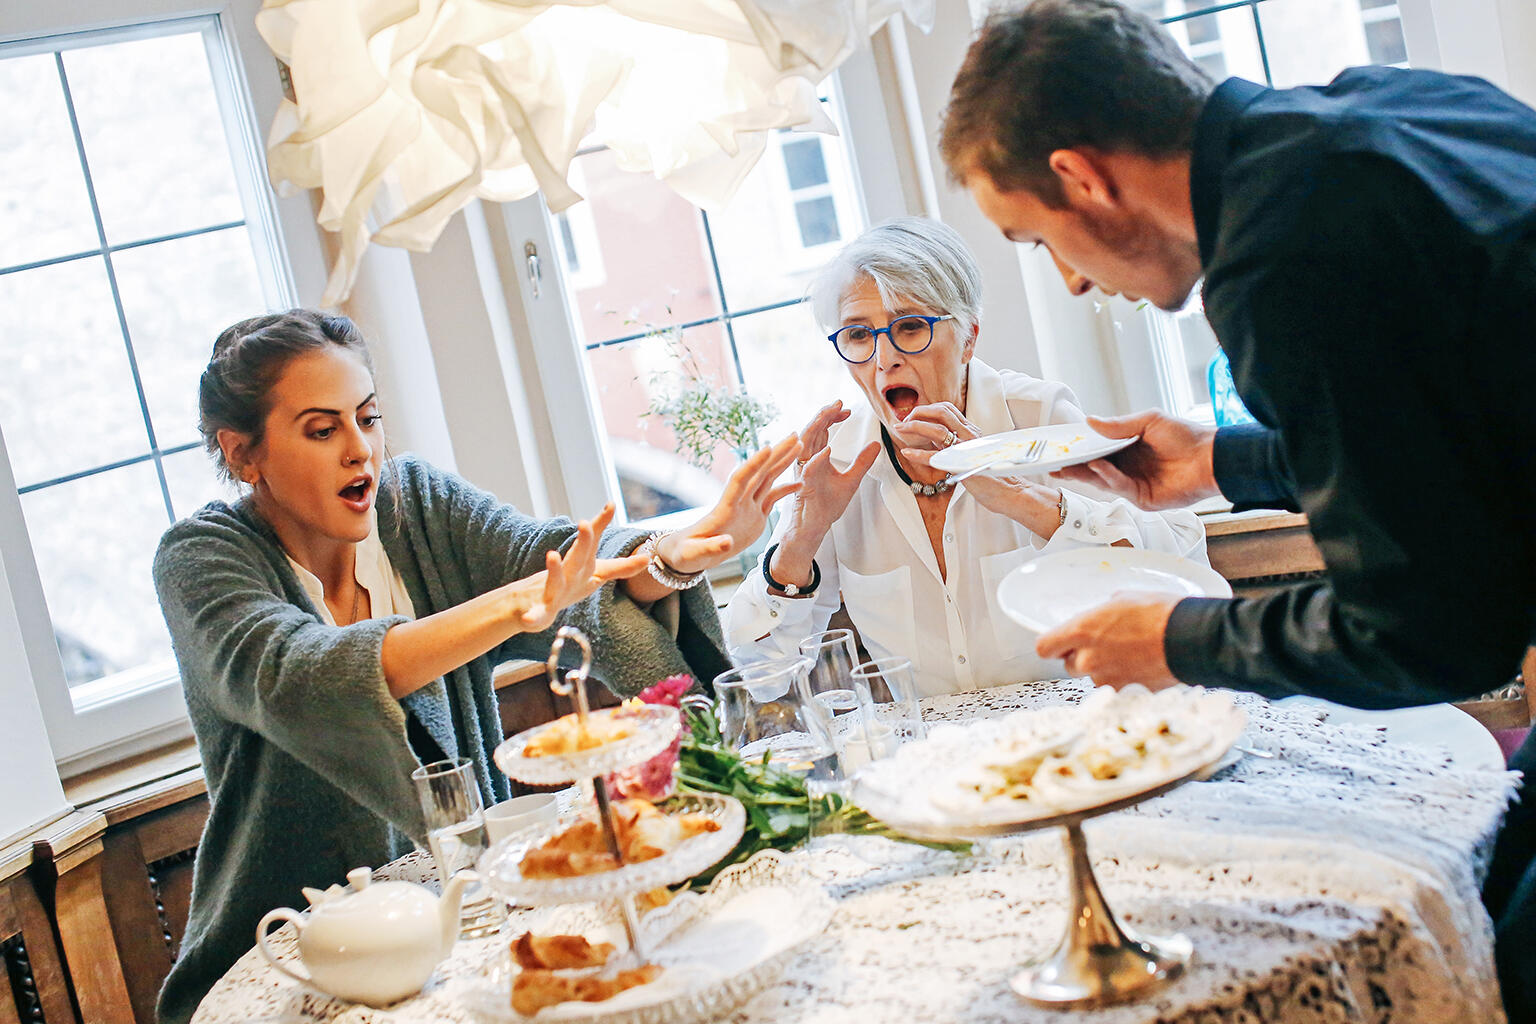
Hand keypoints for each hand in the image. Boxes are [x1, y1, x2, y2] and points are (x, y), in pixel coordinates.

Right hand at [510, 504, 647, 630]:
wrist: (531, 603)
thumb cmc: (568, 585)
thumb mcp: (595, 574)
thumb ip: (620, 567)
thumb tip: (647, 559)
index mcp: (583, 565)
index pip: (595, 542)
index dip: (602, 523)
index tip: (611, 504)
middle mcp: (569, 574)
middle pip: (578, 556)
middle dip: (583, 541)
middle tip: (585, 523)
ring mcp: (552, 590)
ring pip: (555, 580)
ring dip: (554, 569)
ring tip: (552, 555)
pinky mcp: (540, 610)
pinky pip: (536, 615)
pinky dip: (531, 616)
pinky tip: (526, 618)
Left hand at [654, 435, 803, 573]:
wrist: (689, 554)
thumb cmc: (687, 552)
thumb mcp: (695, 553)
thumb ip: (712, 547)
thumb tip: (727, 543)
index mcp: (724, 508)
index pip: (740, 480)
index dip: (753, 464)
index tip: (768, 448)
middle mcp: (738, 502)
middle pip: (759, 473)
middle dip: (777, 454)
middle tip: (795, 436)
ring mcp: (747, 508)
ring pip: (768, 480)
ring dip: (783, 463)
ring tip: (800, 446)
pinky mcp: (754, 517)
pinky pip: (771, 498)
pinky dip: (785, 490)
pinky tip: (800, 482)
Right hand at [783, 401, 880, 541]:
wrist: (816, 526)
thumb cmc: (827, 505)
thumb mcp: (852, 479)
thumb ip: (862, 462)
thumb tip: (876, 444)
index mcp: (817, 457)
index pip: (822, 430)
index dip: (832, 416)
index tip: (846, 409)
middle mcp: (808, 460)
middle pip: (813, 430)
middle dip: (825, 414)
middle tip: (839, 403)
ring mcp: (804, 471)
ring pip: (806, 443)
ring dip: (817, 427)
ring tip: (829, 413)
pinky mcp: (804, 485)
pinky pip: (808, 468)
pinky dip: (817, 458)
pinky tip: (828, 448)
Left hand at [898, 405, 1062, 536]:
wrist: (1011, 492)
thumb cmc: (993, 477)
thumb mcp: (973, 454)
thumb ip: (957, 445)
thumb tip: (936, 441)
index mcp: (972, 432)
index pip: (948, 410)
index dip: (928, 409)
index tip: (913, 416)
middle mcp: (971, 435)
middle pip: (941, 411)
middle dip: (919, 412)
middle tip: (904, 420)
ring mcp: (967, 449)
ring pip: (937, 429)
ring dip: (914, 427)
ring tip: (900, 430)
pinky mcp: (963, 466)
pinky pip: (936, 457)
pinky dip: (918, 454)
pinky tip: (906, 453)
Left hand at [1034, 593, 1182, 687]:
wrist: (1191, 639)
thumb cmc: (1161, 615)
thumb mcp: (1124, 600)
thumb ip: (1102, 612)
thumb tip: (1103, 615)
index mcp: (1081, 632)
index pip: (1044, 647)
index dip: (1053, 644)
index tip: (1060, 642)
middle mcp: (1088, 660)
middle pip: (1070, 664)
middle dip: (1083, 655)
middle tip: (1106, 644)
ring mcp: (1106, 679)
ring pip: (1094, 676)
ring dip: (1105, 667)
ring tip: (1130, 653)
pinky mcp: (1125, 693)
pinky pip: (1116, 686)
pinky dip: (1125, 677)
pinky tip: (1142, 664)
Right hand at [1051, 410, 1218, 510]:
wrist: (1211, 458)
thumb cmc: (1186, 436)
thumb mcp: (1149, 421)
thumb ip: (1119, 425)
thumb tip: (1090, 421)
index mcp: (1129, 449)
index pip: (1098, 450)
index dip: (1080, 449)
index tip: (1061, 447)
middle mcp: (1129, 468)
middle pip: (1095, 469)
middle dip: (1075, 466)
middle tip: (1054, 463)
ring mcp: (1135, 485)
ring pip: (1103, 481)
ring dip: (1086, 473)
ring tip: (1068, 465)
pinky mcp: (1143, 499)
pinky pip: (1120, 488)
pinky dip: (1108, 477)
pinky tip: (1099, 466)